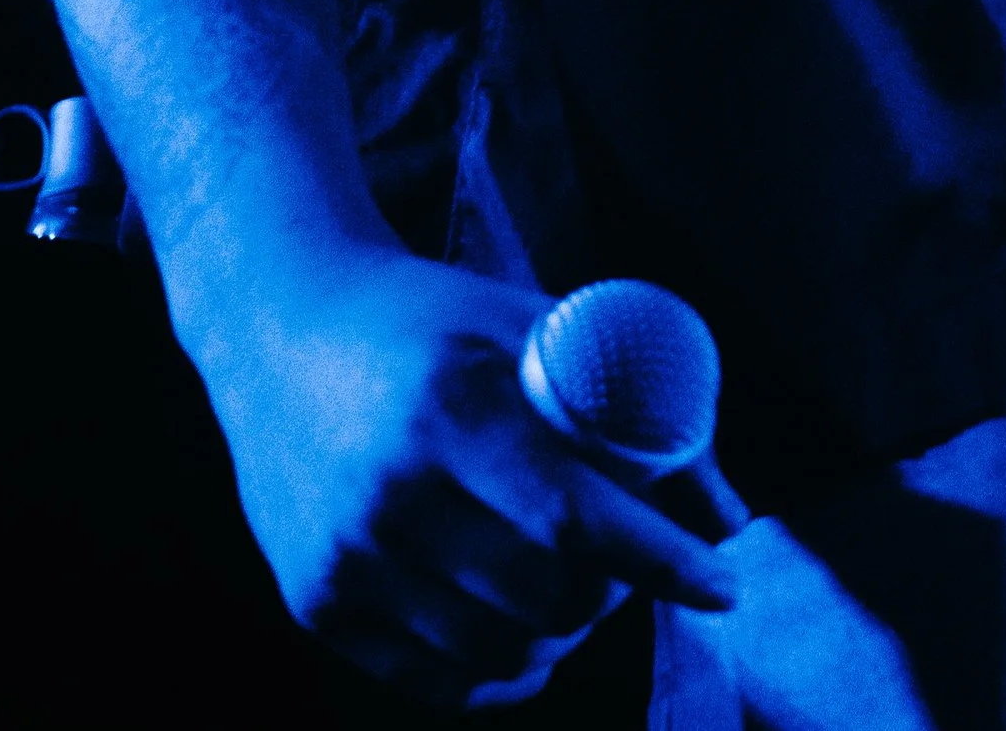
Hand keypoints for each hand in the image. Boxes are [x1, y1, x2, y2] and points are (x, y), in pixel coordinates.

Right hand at [188, 240, 736, 708]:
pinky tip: (521, 638)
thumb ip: (628, 405)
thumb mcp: (529, 326)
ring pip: (493, 654)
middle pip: (544, 598)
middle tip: (627, 567)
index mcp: (452, 407)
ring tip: (575, 595)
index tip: (723, 581)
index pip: (578, 517)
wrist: (279, 329)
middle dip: (612, 595)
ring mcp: (345, 558)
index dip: (662, 561)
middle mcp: (391, 492)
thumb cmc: (430, 322)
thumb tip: (726, 510)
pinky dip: (496, 675)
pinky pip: (431, 683)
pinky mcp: (314, 603)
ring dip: (560, 639)